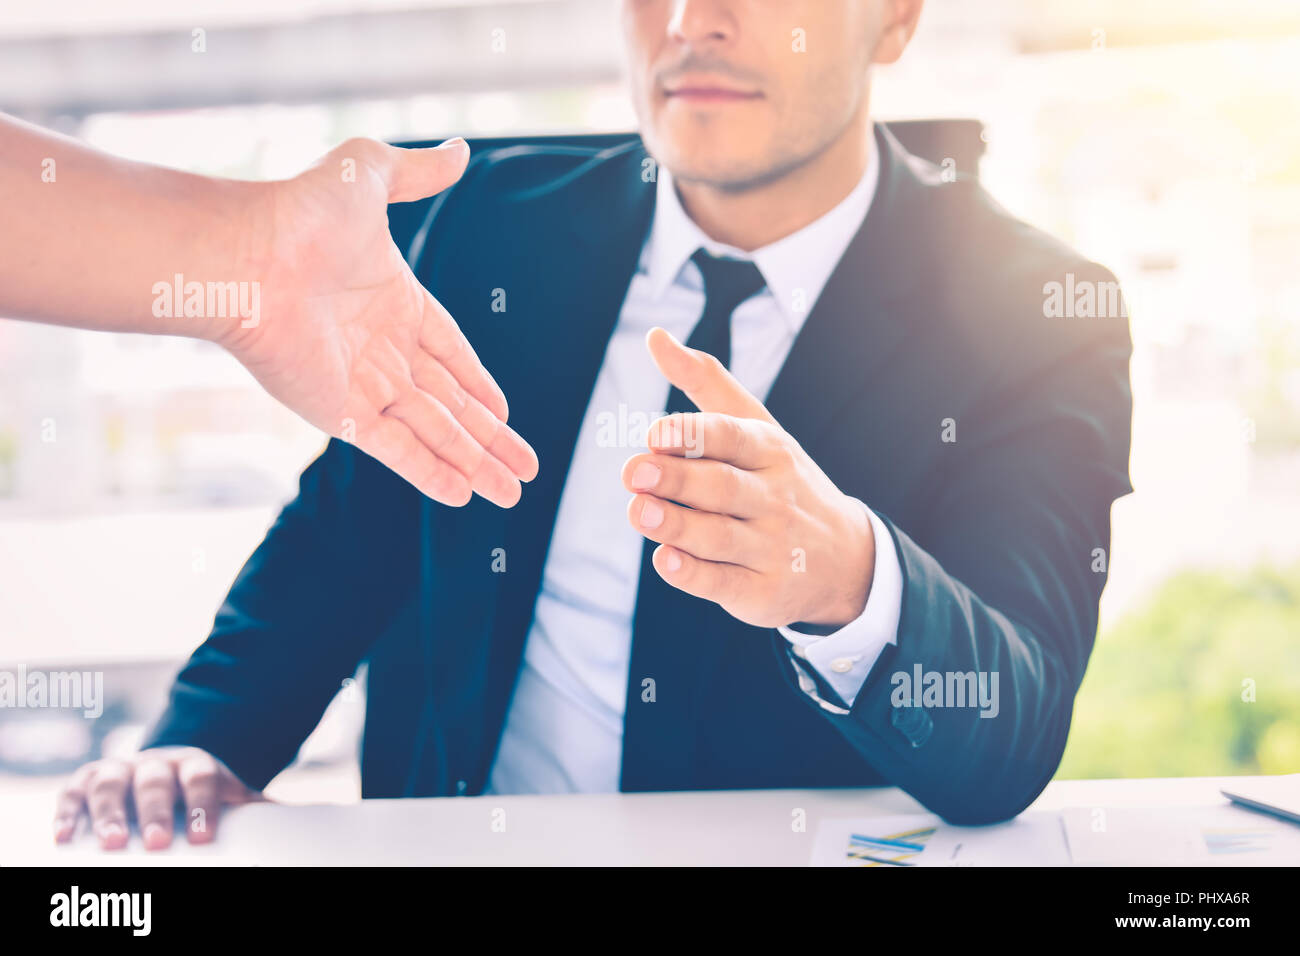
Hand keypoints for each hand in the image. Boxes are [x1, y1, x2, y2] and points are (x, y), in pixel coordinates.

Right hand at [54, 747, 261, 850]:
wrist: (171, 771)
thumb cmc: (203, 796)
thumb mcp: (231, 798)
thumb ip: (255, 809)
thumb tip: (300, 820)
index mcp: (196, 763)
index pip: (202, 777)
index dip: (203, 803)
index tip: (204, 836)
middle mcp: (156, 762)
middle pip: (154, 780)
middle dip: (154, 810)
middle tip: (156, 843)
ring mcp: (120, 768)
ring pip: (110, 781)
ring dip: (108, 812)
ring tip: (109, 843)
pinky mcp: (86, 781)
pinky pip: (72, 792)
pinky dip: (67, 812)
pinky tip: (64, 837)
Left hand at [217, 137, 537, 507]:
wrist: (245, 254)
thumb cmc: (301, 211)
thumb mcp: (370, 173)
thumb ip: (419, 171)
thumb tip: (462, 150)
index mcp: (397, 303)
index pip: (451, 353)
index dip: (479, 384)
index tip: (506, 411)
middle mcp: (383, 351)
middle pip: (451, 405)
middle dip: (491, 439)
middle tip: (527, 470)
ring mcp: (364, 386)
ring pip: (435, 434)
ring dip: (475, 464)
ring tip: (513, 493)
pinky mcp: (343, 414)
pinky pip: (398, 451)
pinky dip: (431, 474)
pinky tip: (464, 496)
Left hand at [622, 327, 874, 629]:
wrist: (844, 559)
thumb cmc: (780, 482)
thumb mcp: (755, 426)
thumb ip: (704, 381)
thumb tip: (654, 335)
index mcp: (770, 451)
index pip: (732, 437)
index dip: (693, 436)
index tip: (654, 434)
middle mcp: (773, 498)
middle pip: (721, 487)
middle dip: (676, 479)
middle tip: (632, 471)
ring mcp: (770, 548)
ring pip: (718, 536)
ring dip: (676, 525)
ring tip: (637, 513)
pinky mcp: (762, 593)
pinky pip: (723, 583)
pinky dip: (693, 574)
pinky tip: (664, 560)